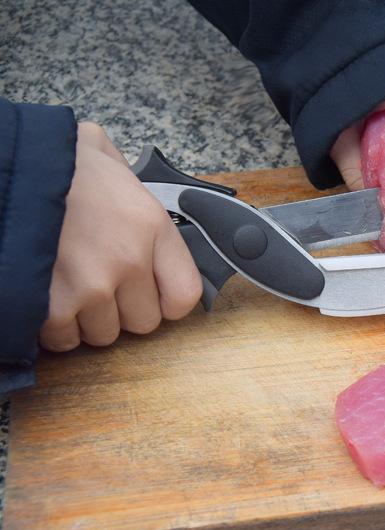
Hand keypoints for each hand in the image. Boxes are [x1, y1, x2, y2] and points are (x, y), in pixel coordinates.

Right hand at [40, 123, 202, 350]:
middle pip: (143, 322)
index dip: (166, 300)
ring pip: (103, 334)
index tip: (149, 292)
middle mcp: (129, 260)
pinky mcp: (51, 306)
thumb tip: (127, 179)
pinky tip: (47, 298)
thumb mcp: (104, 156)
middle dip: (123, 309)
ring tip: (69, 287)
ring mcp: (91, 286)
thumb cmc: (52, 162)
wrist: (5, 168)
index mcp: (152, 225)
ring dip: (87, 318)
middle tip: (99, 285)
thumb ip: (129, 179)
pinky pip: (64, 339)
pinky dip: (54, 326)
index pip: (185, 295)